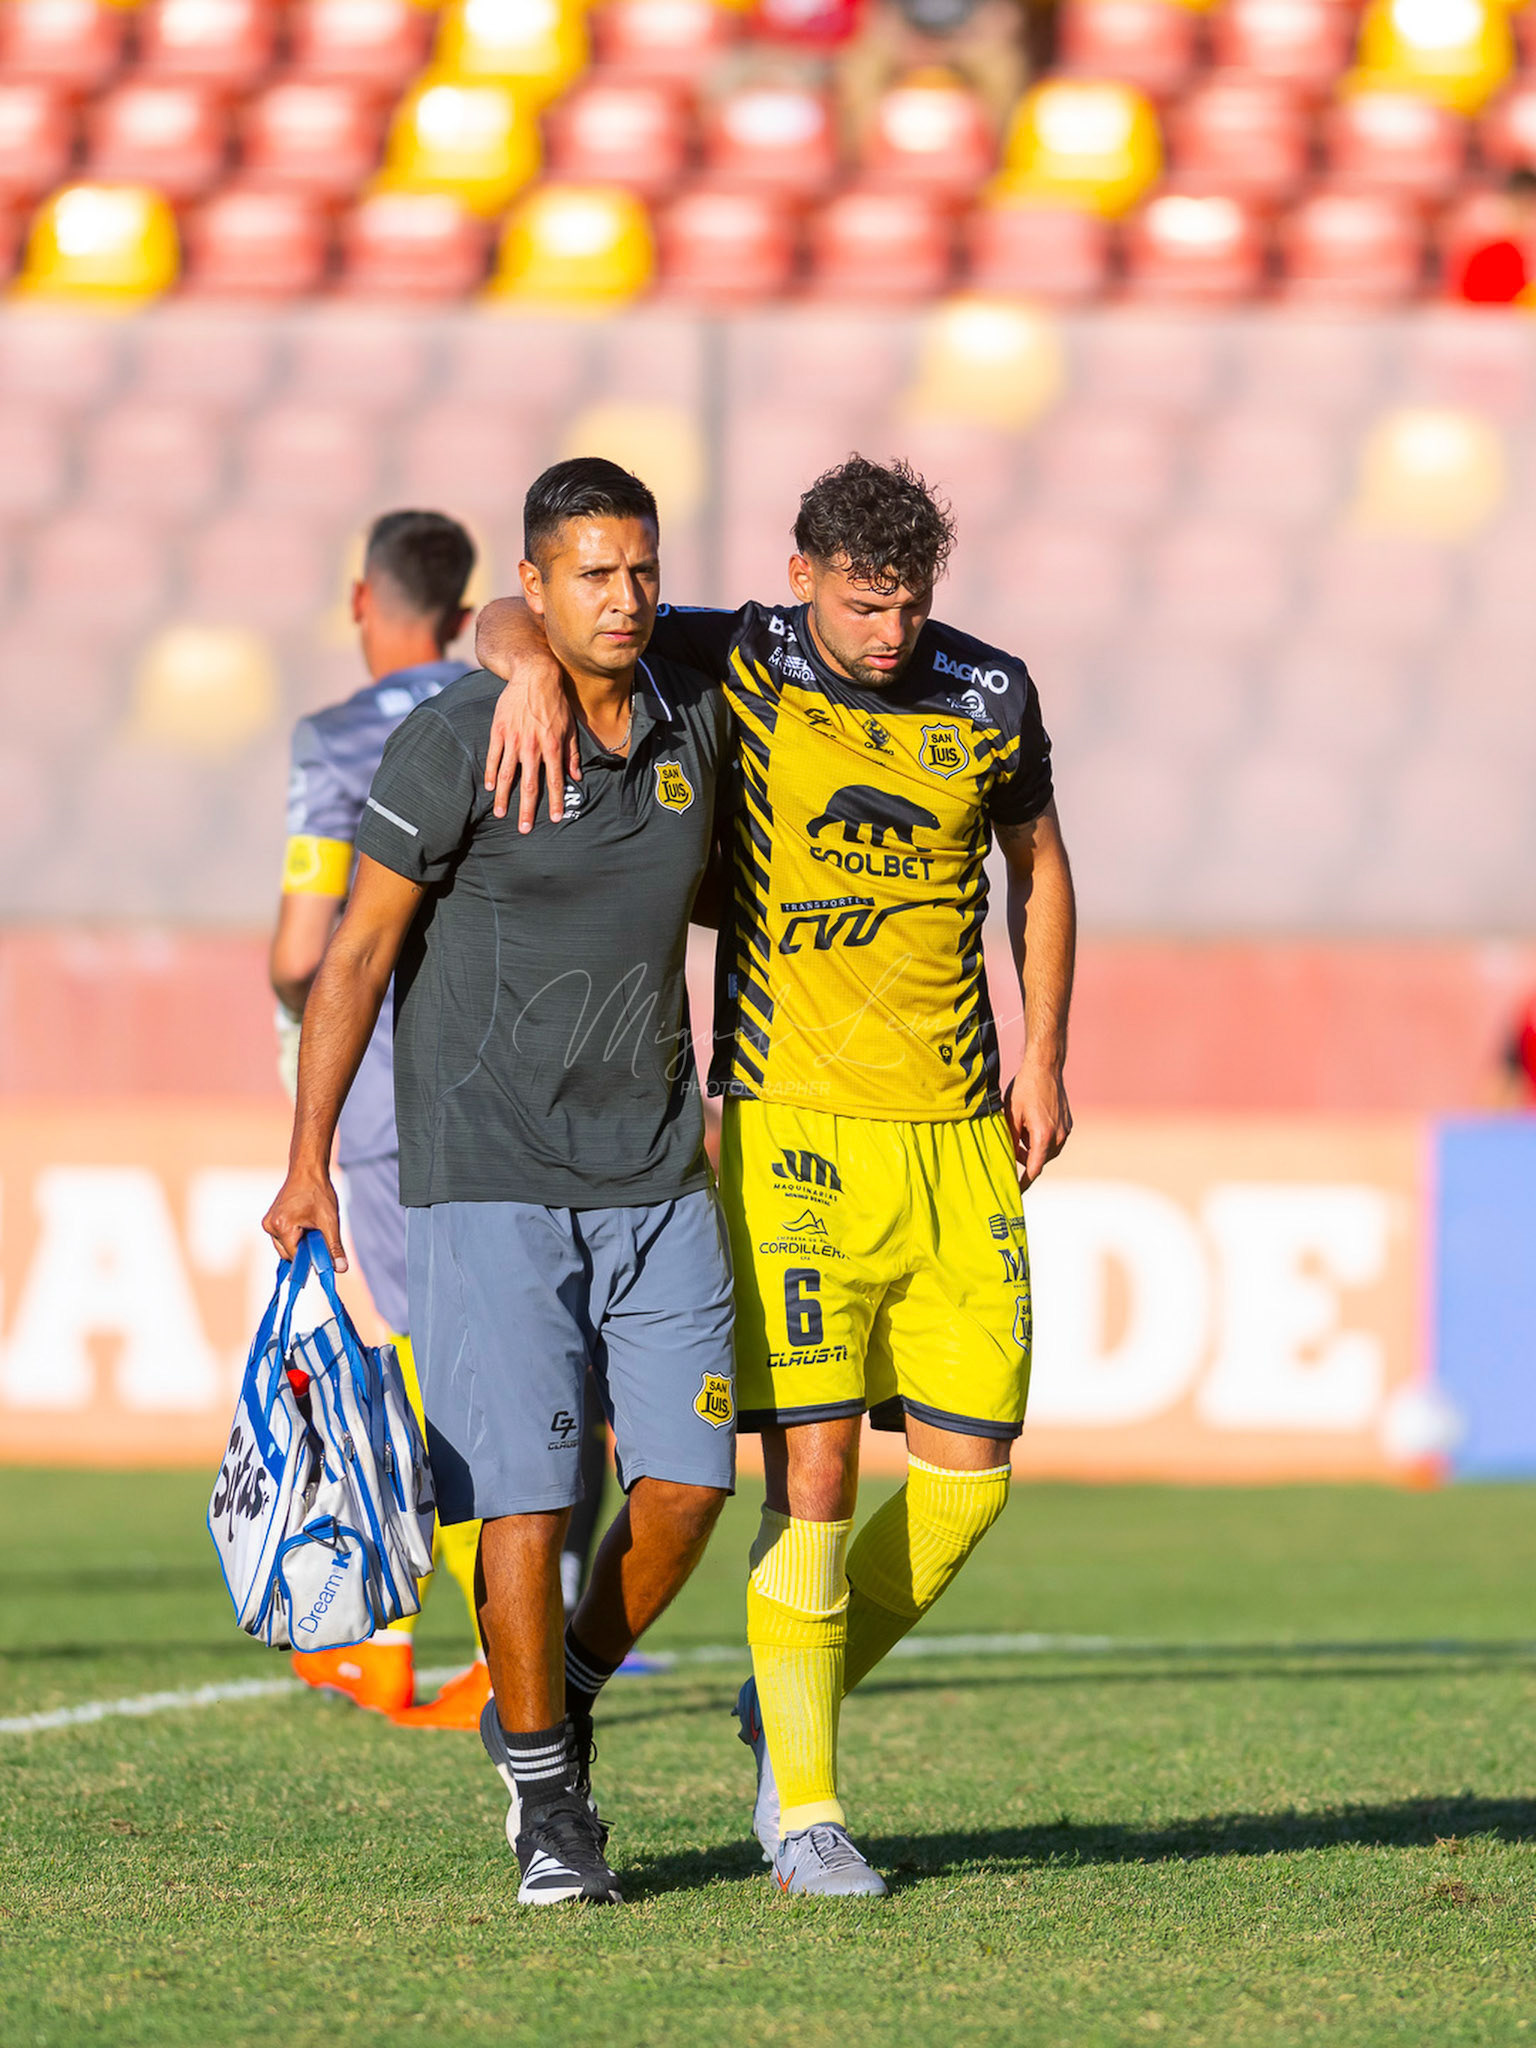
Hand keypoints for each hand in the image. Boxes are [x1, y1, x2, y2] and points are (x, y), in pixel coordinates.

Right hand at [263, 1163, 346, 1270]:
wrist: (307, 1170)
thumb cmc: (318, 1192)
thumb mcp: (329, 1221)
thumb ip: (333, 1247)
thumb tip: (340, 1268)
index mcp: (281, 1227)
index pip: (294, 1257)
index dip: (310, 1259)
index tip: (323, 1257)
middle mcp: (270, 1226)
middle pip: (288, 1254)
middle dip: (305, 1250)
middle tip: (319, 1236)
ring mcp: (268, 1222)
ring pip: (285, 1246)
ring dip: (300, 1243)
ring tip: (312, 1226)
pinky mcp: (270, 1219)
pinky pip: (282, 1237)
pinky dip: (294, 1236)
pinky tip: (305, 1223)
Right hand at [484, 665, 581, 833]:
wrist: (534, 676)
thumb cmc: (556, 702)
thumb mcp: (571, 727)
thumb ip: (572, 754)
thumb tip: (577, 777)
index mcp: (553, 747)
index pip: (555, 781)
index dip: (555, 802)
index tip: (555, 819)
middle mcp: (532, 747)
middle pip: (529, 785)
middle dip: (527, 809)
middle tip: (524, 829)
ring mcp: (514, 740)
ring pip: (507, 775)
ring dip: (504, 797)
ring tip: (501, 814)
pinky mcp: (499, 731)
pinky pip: (493, 757)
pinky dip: (491, 774)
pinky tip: (489, 788)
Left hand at [1004, 1060, 1071, 1187]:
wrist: (1045, 1068)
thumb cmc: (1024, 1089)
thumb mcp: (1011, 1115)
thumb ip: (1011, 1139)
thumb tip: (1007, 1158)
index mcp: (1043, 1136)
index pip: (1034, 1169)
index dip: (1024, 1183)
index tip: (1016, 1192)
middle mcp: (1059, 1136)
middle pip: (1040, 1160)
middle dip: (1025, 1159)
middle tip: (1011, 1147)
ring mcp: (1066, 1130)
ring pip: (1047, 1151)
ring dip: (1033, 1148)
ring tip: (1021, 1129)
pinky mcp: (1068, 1124)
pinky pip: (1054, 1140)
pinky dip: (1042, 1139)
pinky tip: (1031, 1123)